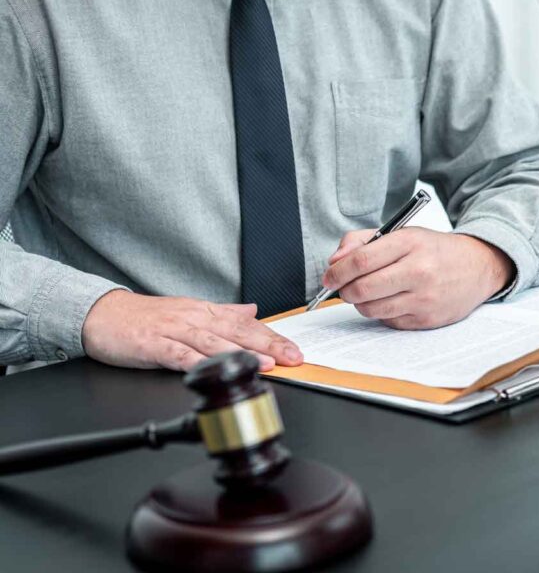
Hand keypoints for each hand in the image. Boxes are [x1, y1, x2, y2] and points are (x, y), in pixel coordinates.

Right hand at [82, 290, 302, 371]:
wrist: (101, 314)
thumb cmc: (145, 317)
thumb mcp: (189, 311)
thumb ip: (223, 313)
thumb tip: (253, 311)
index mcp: (204, 312)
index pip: (247, 324)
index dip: (273, 337)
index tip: (295, 350)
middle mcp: (193, 318)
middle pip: (236, 331)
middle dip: (267, 345)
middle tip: (291, 357)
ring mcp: (172, 330)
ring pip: (212, 341)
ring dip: (240, 353)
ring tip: (264, 363)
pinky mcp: (151, 344)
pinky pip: (177, 354)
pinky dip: (196, 362)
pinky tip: (213, 370)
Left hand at [323, 228, 513, 328]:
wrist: (477, 267)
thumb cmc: (434, 250)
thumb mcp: (402, 234)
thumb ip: (363, 242)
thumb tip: (335, 262)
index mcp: (410, 243)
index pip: (361, 260)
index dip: (338, 272)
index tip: (329, 276)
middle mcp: (419, 271)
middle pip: (363, 288)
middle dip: (345, 291)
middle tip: (344, 288)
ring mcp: (424, 298)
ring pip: (372, 309)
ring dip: (361, 303)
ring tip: (369, 293)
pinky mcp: (427, 319)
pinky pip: (388, 321)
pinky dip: (382, 313)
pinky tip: (392, 301)